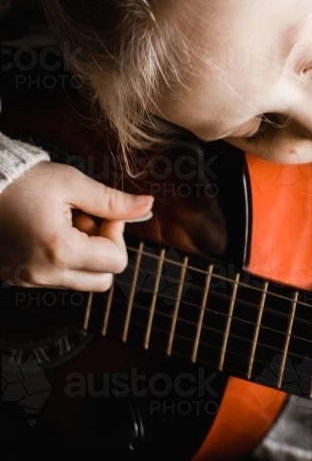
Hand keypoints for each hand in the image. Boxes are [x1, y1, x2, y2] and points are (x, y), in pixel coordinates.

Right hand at [0, 161, 153, 290]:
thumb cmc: (22, 179)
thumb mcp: (72, 184)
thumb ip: (114, 202)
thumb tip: (148, 206)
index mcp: (59, 251)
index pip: (117, 262)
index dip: (117, 234)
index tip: (103, 213)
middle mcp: (42, 273)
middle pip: (103, 280)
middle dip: (105, 251)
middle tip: (87, 221)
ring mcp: (26, 279)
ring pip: (80, 281)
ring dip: (83, 255)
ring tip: (64, 225)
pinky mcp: (15, 278)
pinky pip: (55, 278)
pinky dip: (61, 260)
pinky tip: (47, 233)